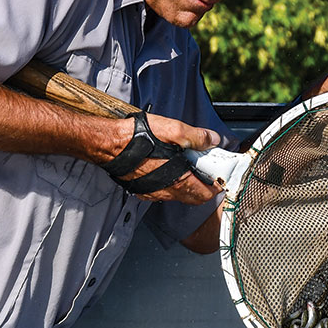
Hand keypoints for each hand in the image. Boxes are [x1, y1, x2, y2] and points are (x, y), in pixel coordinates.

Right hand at [103, 113, 222, 204]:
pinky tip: (168, 170)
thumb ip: (196, 137)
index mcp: (179, 179)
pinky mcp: (142, 190)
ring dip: (187, 186)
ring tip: (187, 168)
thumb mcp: (173, 130)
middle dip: (203, 188)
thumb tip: (213, 139)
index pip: (206, 194)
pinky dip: (171, 185)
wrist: (108, 145)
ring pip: (178, 196)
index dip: (216, 186)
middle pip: (193, 198)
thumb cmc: (137, 138)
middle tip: (206, 173)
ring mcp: (153, 192)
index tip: (218, 176)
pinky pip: (162, 192)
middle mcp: (167, 190)